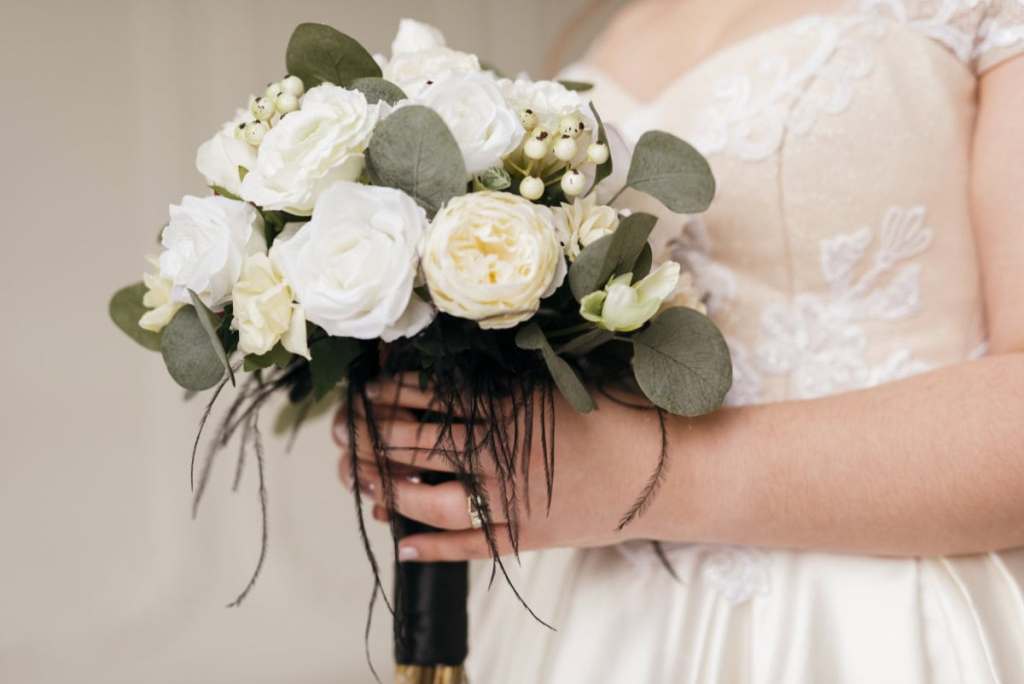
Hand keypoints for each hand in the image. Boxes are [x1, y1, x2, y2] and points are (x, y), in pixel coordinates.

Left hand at [332, 374, 670, 562]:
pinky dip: (433, 549)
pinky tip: (401, 546)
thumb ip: (513, 377)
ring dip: (385, 487)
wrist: (669, 473)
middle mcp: (501, 455)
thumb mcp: (565, 381)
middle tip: (341, 431)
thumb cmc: (622, 416)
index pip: (430, 398)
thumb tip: (456, 369)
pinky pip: (470, 547)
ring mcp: (511, 500)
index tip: (364, 390)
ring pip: (428, 496)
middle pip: (416, 445)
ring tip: (355, 478)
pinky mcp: (527, 535)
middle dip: (371, 437)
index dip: (389, 394)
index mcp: (510, 408)